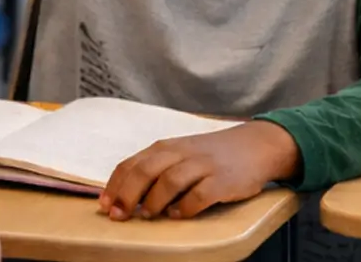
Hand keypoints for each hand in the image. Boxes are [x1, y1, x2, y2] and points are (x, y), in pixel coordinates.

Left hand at [100, 120, 297, 220]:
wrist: (256, 145)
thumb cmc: (213, 154)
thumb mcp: (181, 153)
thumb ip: (156, 168)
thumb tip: (125, 195)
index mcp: (167, 147)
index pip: (132, 164)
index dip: (115, 186)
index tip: (104, 206)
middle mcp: (182, 153)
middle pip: (146, 171)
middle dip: (127, 195)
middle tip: (119, 215)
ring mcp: (203, 166)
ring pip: (170, 181)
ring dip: (154, 201)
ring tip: (147, 215)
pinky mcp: (223, 181)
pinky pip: (199, 196)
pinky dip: (184, 208)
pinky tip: (177, 215)